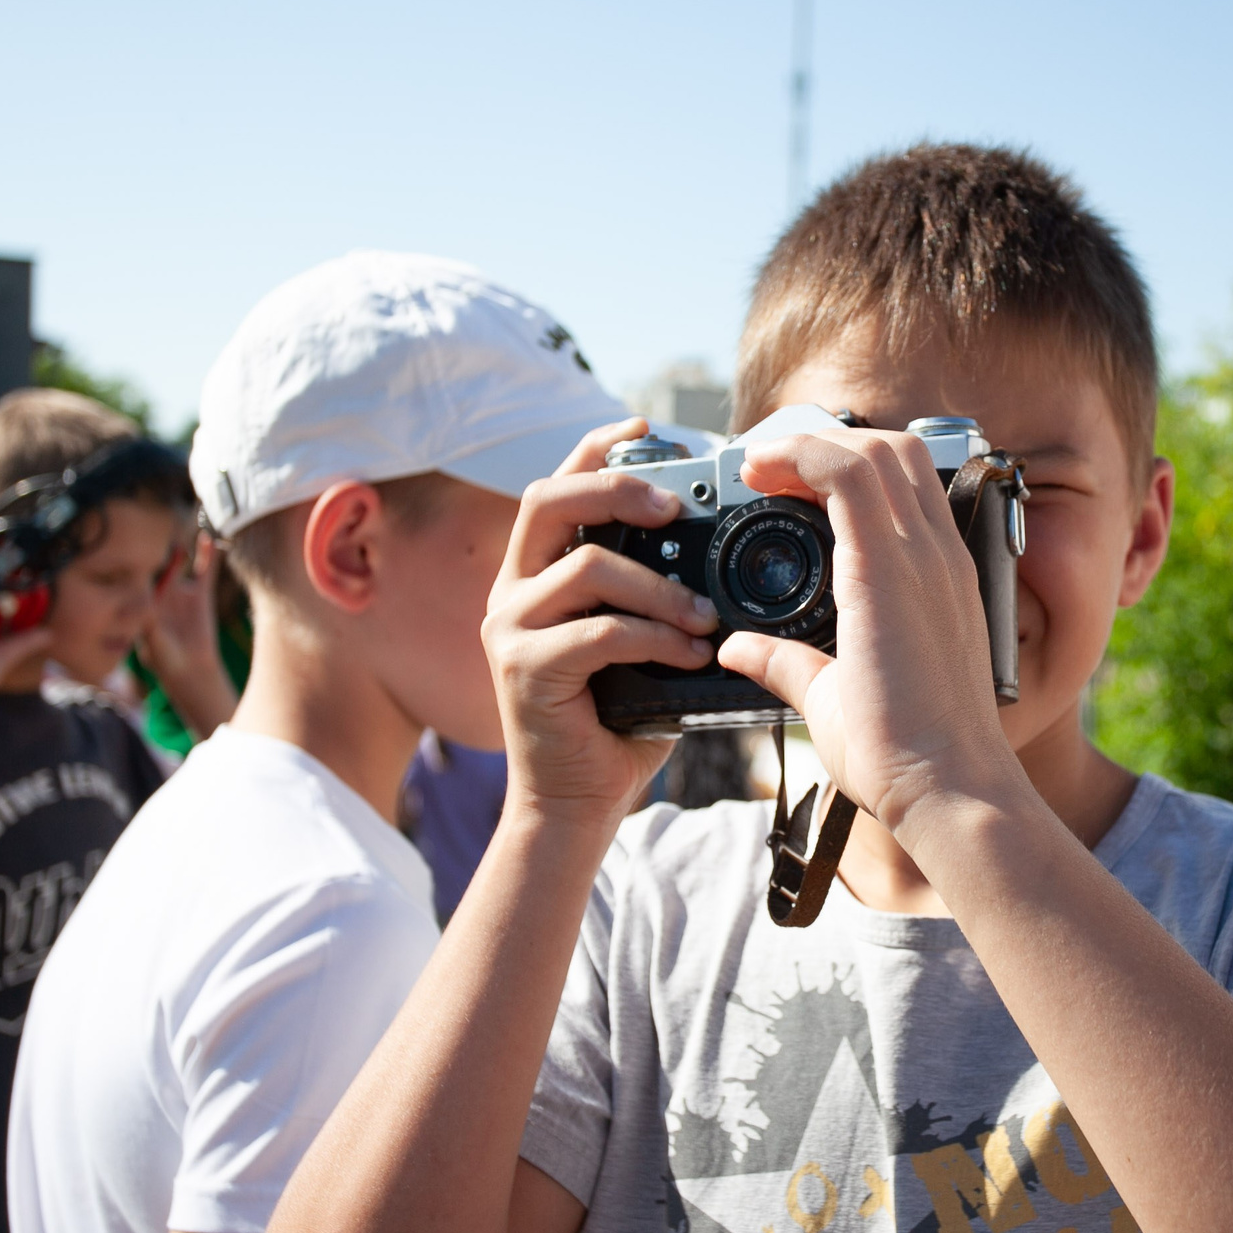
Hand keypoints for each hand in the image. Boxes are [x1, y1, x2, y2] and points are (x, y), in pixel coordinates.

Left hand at [139, 529, 222, 682]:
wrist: (190, 670)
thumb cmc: (164, 658)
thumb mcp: (151, 637)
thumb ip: (149, 617)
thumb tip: (147, 596)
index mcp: (143, 601)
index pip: (139, 575)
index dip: (138, 561)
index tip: (140, 548)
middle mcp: (161, 592)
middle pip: (159, 564)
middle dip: (158, 548)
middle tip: (159, 528)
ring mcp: (181, 591)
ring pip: (181, 563)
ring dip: (182, 547)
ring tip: (184, 526)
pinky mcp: (201, 594)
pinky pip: (205, 570)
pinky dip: (208, 555)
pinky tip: (208, 538)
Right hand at [482, 421, 721, 817]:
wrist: (576, 804)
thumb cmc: (617, 721)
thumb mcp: (638, 641)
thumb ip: (655, 593)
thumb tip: (720, 557)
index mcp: (537, 573)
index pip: (558, 485)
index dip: (598, 448)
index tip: (646, 428)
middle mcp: (513, 591)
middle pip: (550, 500)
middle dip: (618, 488)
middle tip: (677, 507)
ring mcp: (512, 629)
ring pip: (587, 566)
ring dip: (660, 586)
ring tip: (705, 616)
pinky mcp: (525, 670)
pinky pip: (599, 631)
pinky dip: (655, 638)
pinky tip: (692, 657)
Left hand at [715, 429, 1026, 837]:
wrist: (949, 790)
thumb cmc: (906, 757)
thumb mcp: (834, 698)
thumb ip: (790, 665)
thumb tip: (738, 650)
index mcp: (937, 582)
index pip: (904, 488)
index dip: (845, 468)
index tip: (786, 486)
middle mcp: (938, 557)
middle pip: (893, 452)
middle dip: (826, 445)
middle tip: (767, 470)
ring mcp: (920, 557)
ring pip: (873, 450)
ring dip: (809, 444)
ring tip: (758, 466)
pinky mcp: (887, 567)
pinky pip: (845, 475)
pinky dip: (800, 457)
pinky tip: (761, 472)